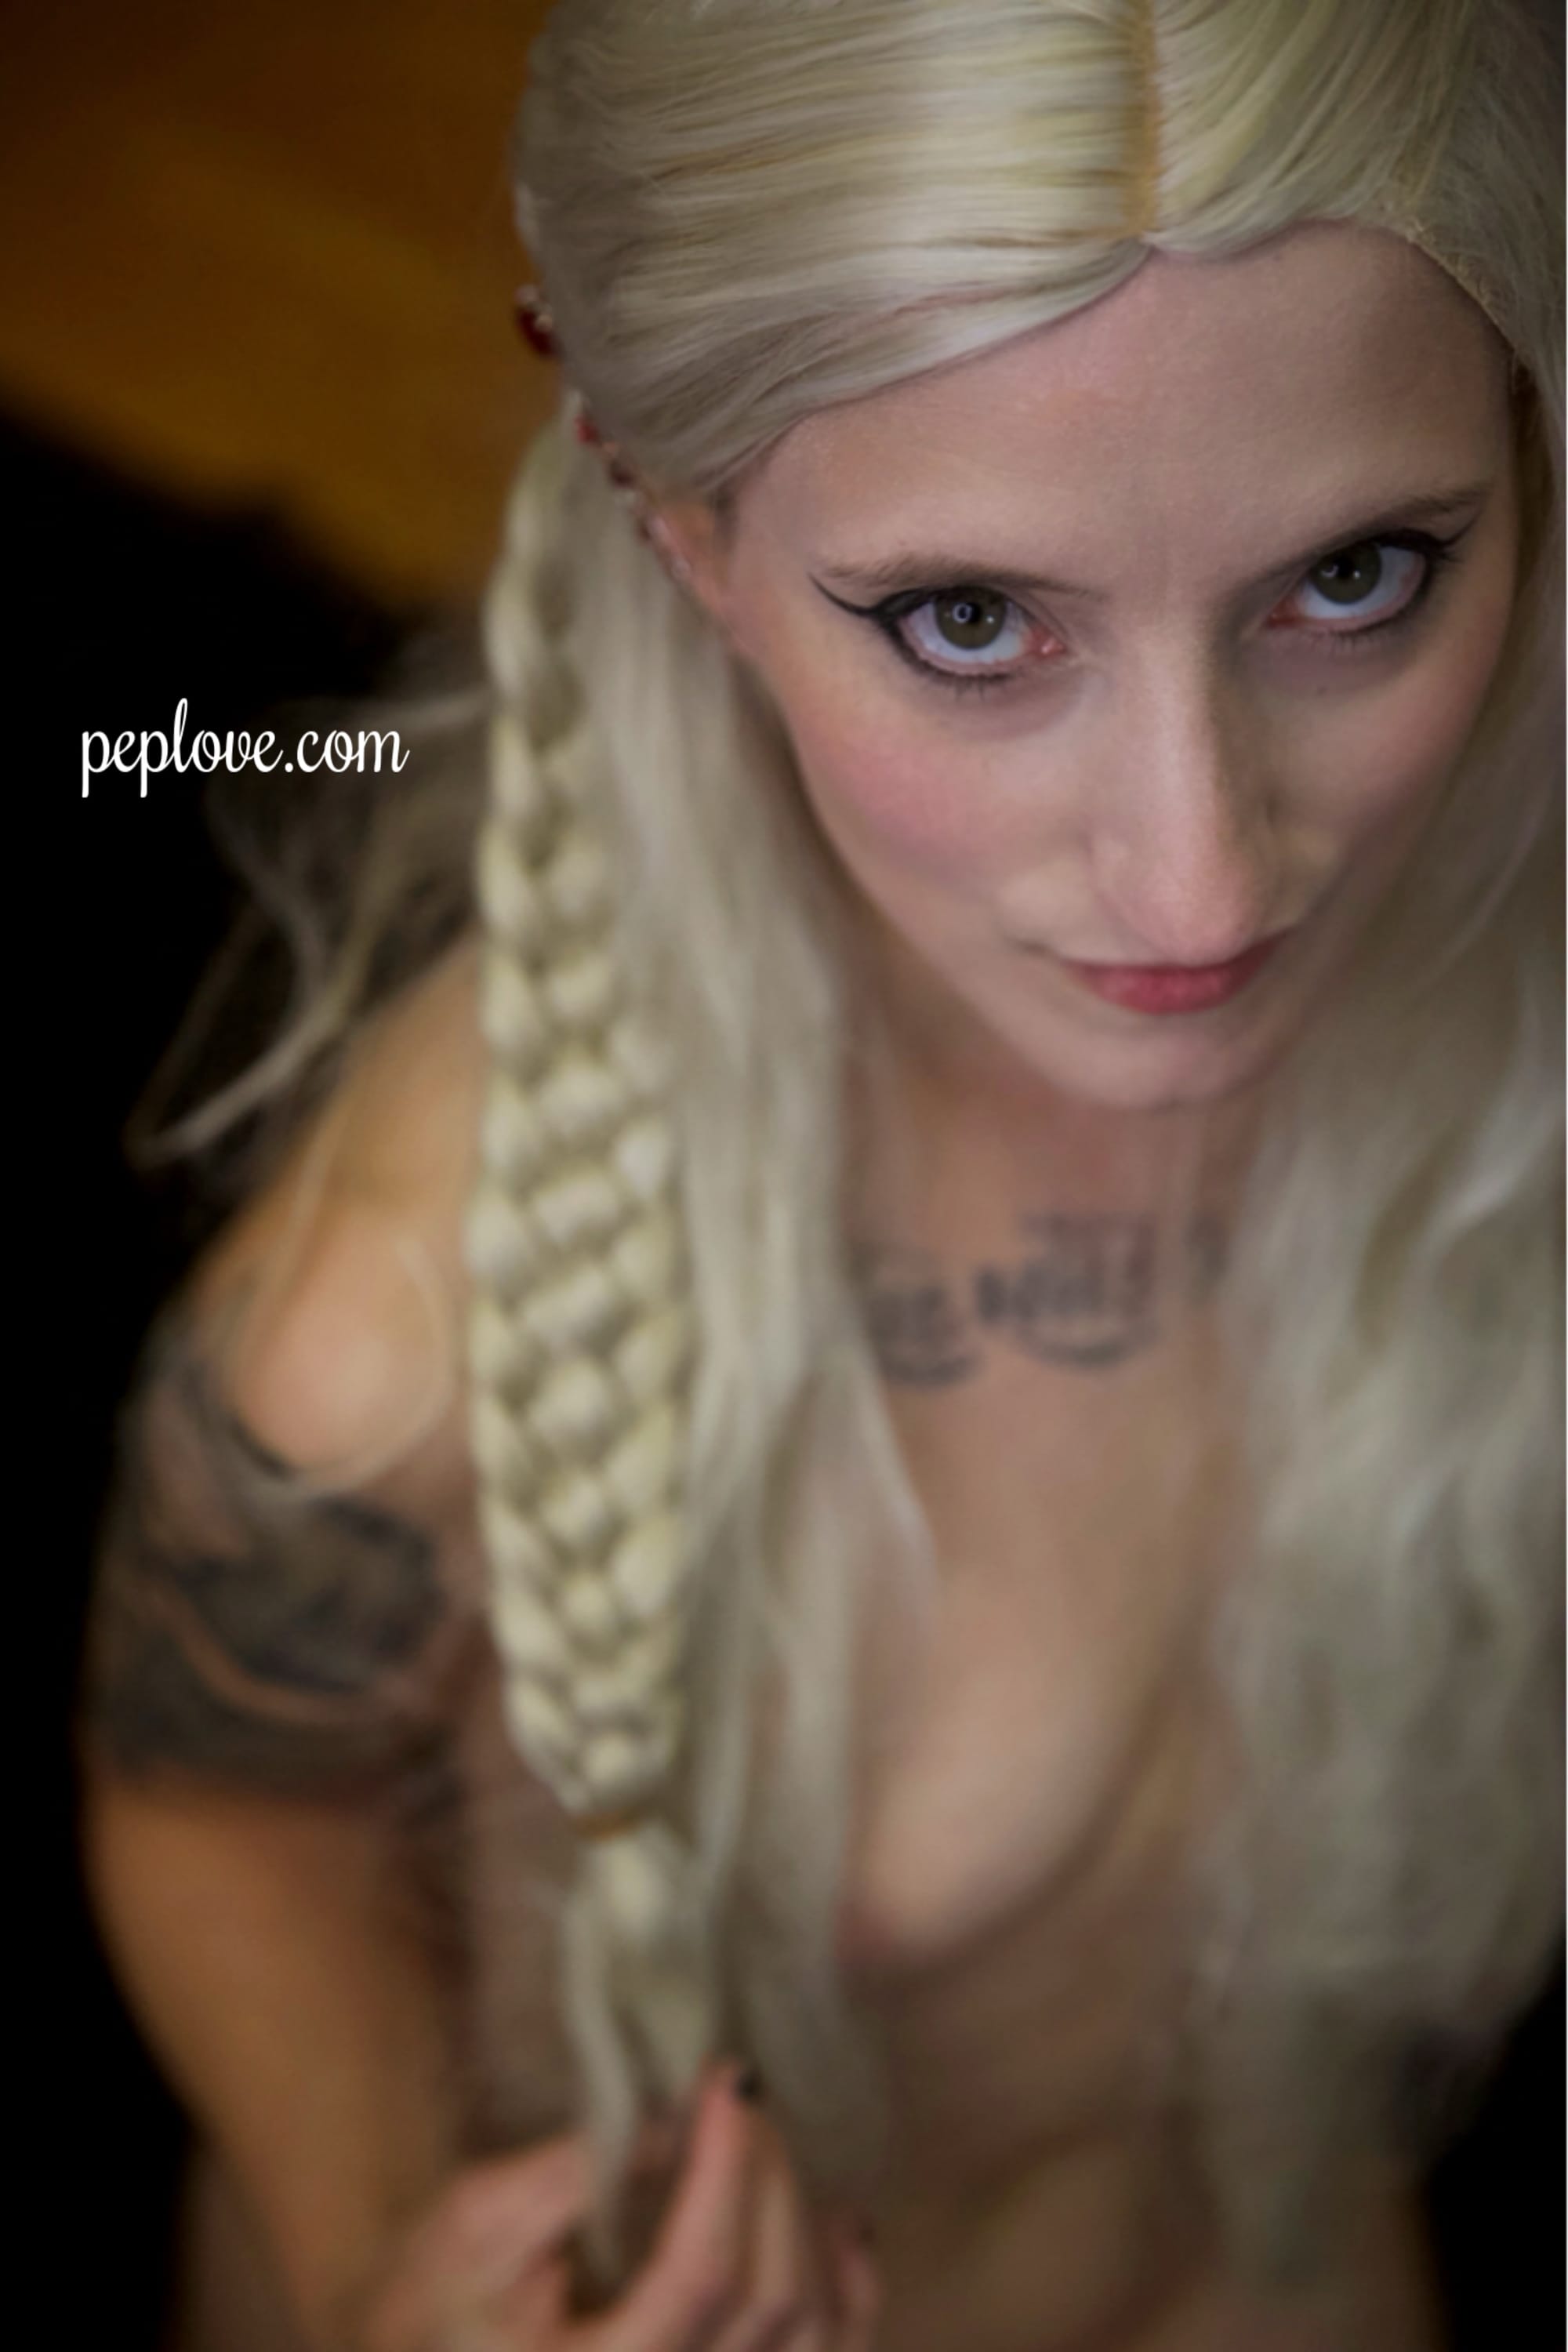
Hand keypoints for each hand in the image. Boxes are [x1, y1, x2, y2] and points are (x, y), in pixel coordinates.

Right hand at [353, 2061, 880, 2351]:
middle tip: (740, 2095)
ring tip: (767, 2146)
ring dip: (806, 2227)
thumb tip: (673, 2123)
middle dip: (768, 2178)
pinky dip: (849, 2297)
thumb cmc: (429, 2316)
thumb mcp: (468, 2234)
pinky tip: (841, 2227)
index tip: (727, 2077)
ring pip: (813, 2339)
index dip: (727, 2169)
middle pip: (769, 2304)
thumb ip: (566, 2178)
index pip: (699, 2278)